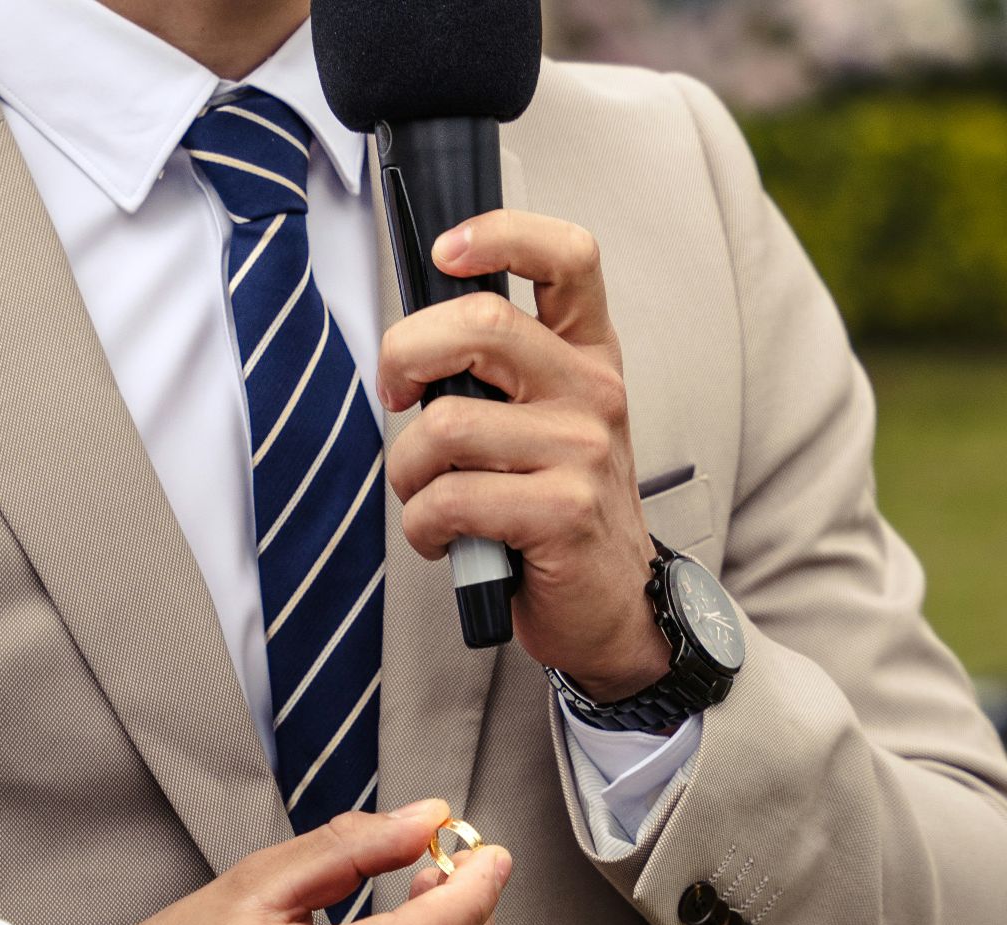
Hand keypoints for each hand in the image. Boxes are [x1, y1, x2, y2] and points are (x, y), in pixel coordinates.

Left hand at [381, 210, 670, 700]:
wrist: (612, 608)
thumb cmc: (554, 510)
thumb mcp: (542, 425)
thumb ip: (495, 375)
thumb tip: (407, 349)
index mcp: (588, 354)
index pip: (568, 257)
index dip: (501, 235)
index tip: (445, 252)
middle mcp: (593, 391)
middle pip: (480, 324)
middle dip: (404, 356)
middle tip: (394, 396)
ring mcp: (584, 450)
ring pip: (446, 424)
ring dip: (407, 469)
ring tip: (426, 496)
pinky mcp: (562, 511)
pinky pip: (451, 498)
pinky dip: (423, 526)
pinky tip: (444, 539)